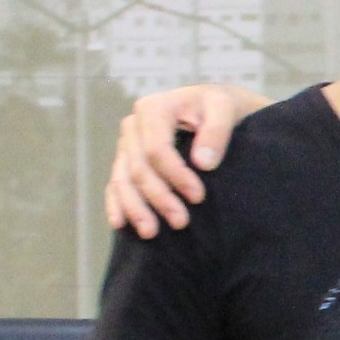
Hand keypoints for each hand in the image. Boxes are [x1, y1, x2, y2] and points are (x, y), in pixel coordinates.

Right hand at [104, 84, 265, 237]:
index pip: (157, 149)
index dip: (175, 176)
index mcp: (153, 108)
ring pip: (123, 180)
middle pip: (139, 168)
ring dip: (136, 208)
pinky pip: (115, 184)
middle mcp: (133, 125)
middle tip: (181, 222)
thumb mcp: (224, 108)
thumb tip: (203, 163)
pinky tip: (120, 223)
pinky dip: (116, 204)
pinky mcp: (126, 160)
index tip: (198, 196)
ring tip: (151, 232)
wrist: (211, 108)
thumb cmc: (218, 107)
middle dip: (159, 197)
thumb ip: (217, 131)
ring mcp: (126, 144)